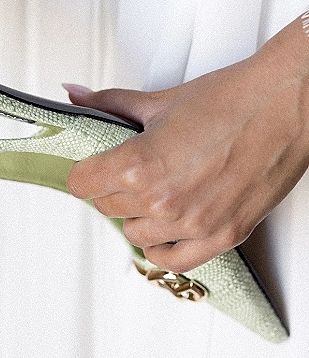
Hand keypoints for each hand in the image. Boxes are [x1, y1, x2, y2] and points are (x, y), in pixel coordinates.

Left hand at [66, 19, 308, 271]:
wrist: (283, 106)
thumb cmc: (230, 100)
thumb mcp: (159, 100)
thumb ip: (110, 104)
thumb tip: (74, 96)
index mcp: (140, 164)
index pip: (83, 184)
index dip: (84, 172)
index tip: (90, 168)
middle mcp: (162, 201)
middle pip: (107, 209)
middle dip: (111, 189)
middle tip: (126, 171)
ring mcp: (192, 224)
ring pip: (136, 235)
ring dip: (136, 216)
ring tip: (152, 192)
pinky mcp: (221, 237)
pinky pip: (173, 261)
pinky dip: (162, 247)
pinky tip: (164, 229)